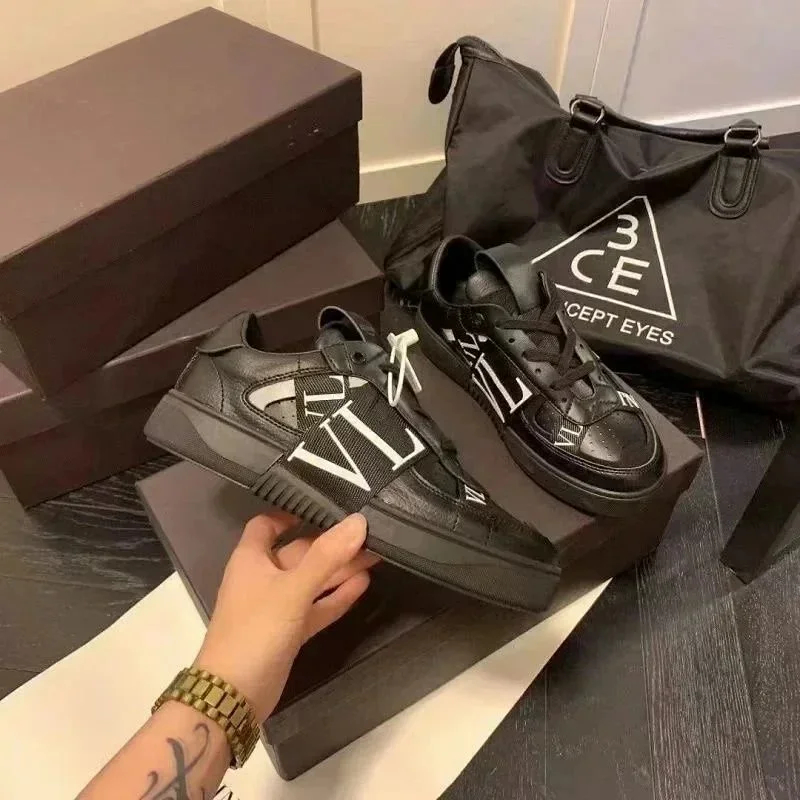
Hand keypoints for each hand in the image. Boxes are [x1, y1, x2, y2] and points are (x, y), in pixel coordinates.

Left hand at [193, 511, 377, 721]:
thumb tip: (359, 521)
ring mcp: (277, 606)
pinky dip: (336, 596)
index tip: (325, 505)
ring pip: (312, 580)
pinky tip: (364, 584)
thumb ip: (328, 556)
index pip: (268, 524)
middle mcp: (263, 577)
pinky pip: (316, 606)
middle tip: (370, 532)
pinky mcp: (289, 631)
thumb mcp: (293, 588)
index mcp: (251, 558)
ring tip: (376, 555)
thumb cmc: (256, 630)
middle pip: (300, 552)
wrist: (234, 695)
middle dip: (332, 544)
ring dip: (339, 570)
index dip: (292, 513)